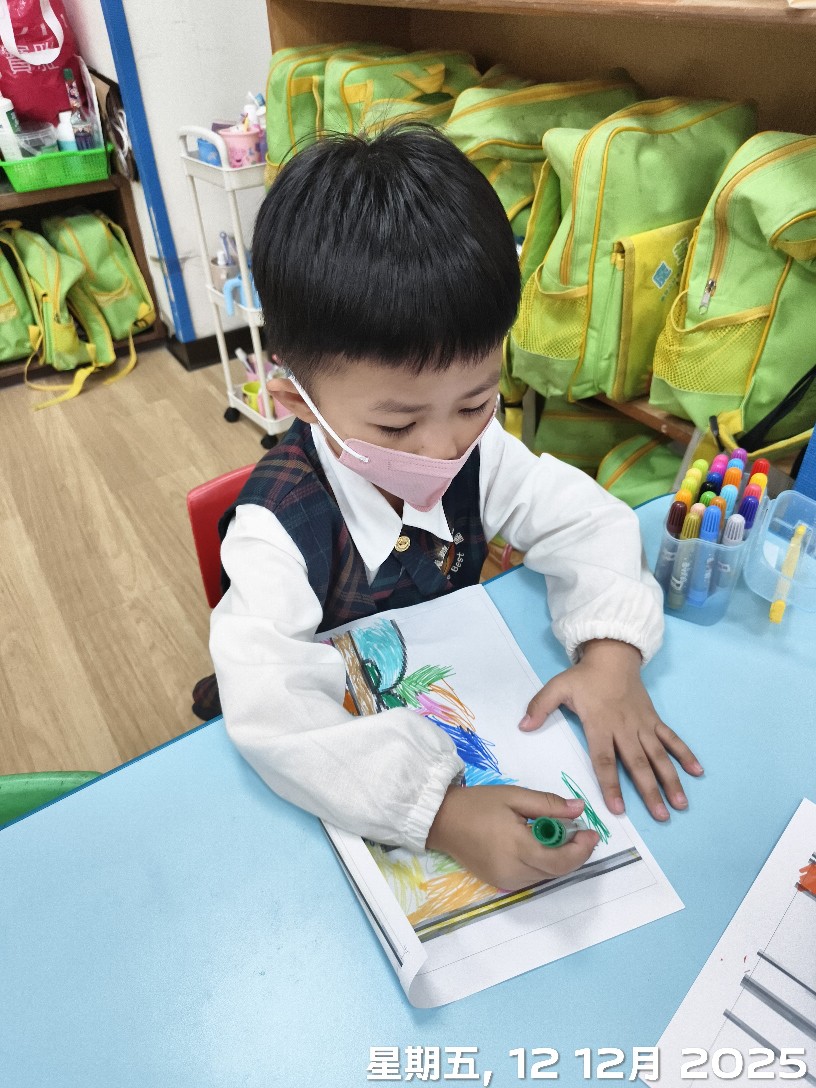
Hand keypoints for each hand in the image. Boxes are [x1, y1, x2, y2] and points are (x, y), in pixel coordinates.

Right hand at [426, 784, 598, 891]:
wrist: (441, 820)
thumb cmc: (477, 804)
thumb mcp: (514, 796)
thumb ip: (548, 805)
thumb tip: (579, 809)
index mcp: (517, 848)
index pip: (561, 860)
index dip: (581, 849)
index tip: (591, 832)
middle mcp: (514, 872)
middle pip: (557, 871)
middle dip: (573, 853)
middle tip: (578, 831)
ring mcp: (506, 881)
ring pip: (546, 876)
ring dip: (558, 859)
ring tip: (556, 834)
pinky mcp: (500, 884)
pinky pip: (532, 877)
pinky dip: (542, 863)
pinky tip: (537, 845)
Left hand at [519, 639, 702, 821]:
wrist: (613, 656)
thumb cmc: (584, 676)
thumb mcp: (557, 687)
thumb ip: (539, 707)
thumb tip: (523, 727)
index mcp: (600, 724)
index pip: (604, 760)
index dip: (611, 785)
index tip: (618, 809)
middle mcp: (624, 728)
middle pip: (638, 764)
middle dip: (649, 791)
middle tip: (660, 816)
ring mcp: (643, 725)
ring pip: (659, 756)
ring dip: (671, 780)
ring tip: (680, 804)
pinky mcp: (654, 720)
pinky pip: (671, 738)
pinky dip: (685, 754)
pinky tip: (697, 772)